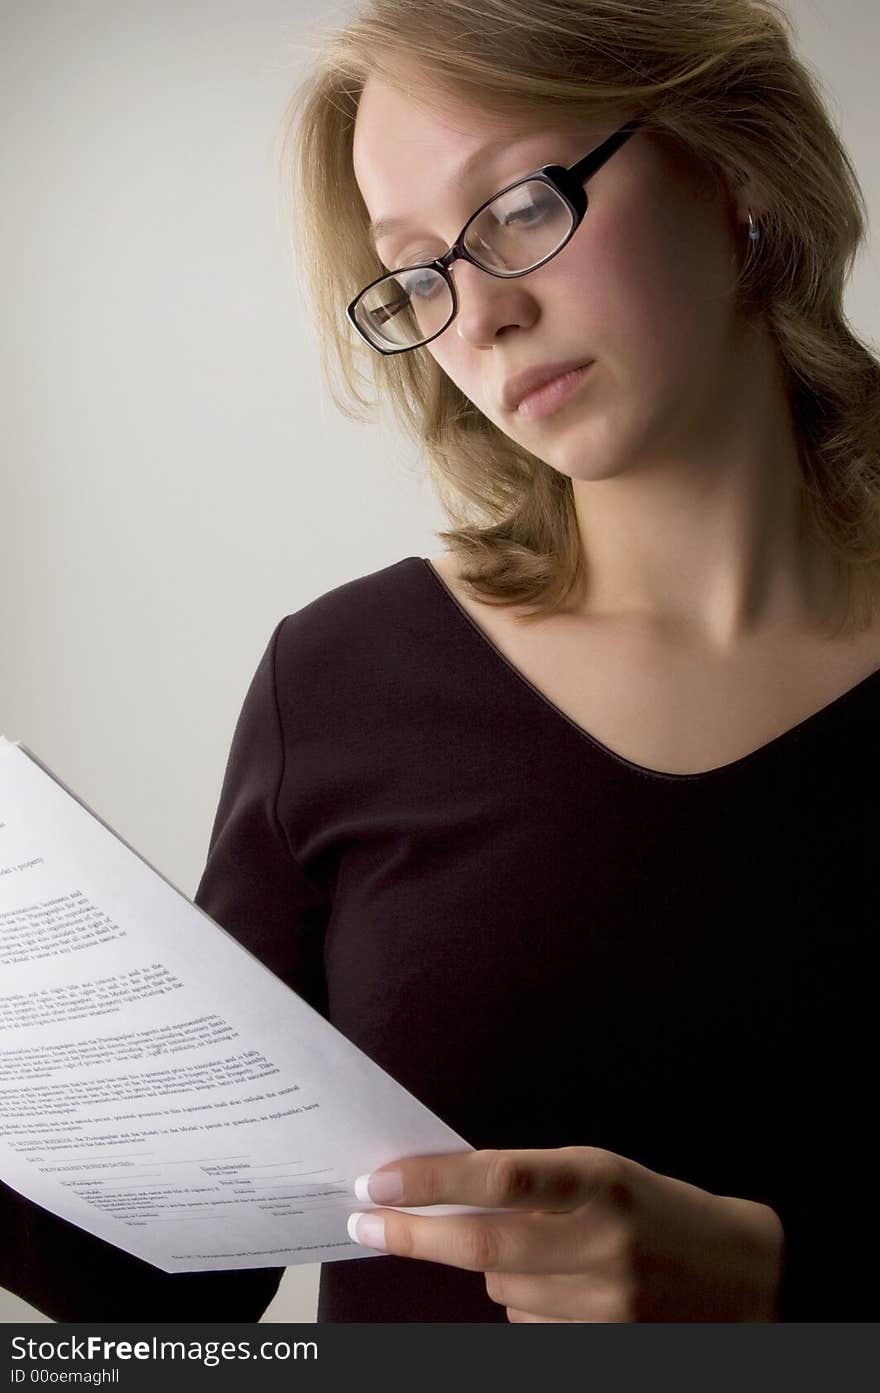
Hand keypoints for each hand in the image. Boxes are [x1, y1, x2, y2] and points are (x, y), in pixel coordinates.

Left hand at [346, 1146, 783, 1321]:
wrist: (742, 1276)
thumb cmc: (657, 1208)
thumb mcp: (601, 1173)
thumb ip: (533, 1182)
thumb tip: (445, 1192)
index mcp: (599, 1179)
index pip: (500, 1176)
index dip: (433, 1179)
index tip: (380, 1180)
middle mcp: (603, 1241)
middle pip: (484, 1244)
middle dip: (414, 1233)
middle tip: (367, 1221)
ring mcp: (605, 1303)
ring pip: (501, 1289)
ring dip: (497, 1269)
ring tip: (548, 1253)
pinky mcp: (605, 1345)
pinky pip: (528, 1326)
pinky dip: (529, 1305)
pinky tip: (569, 1289)